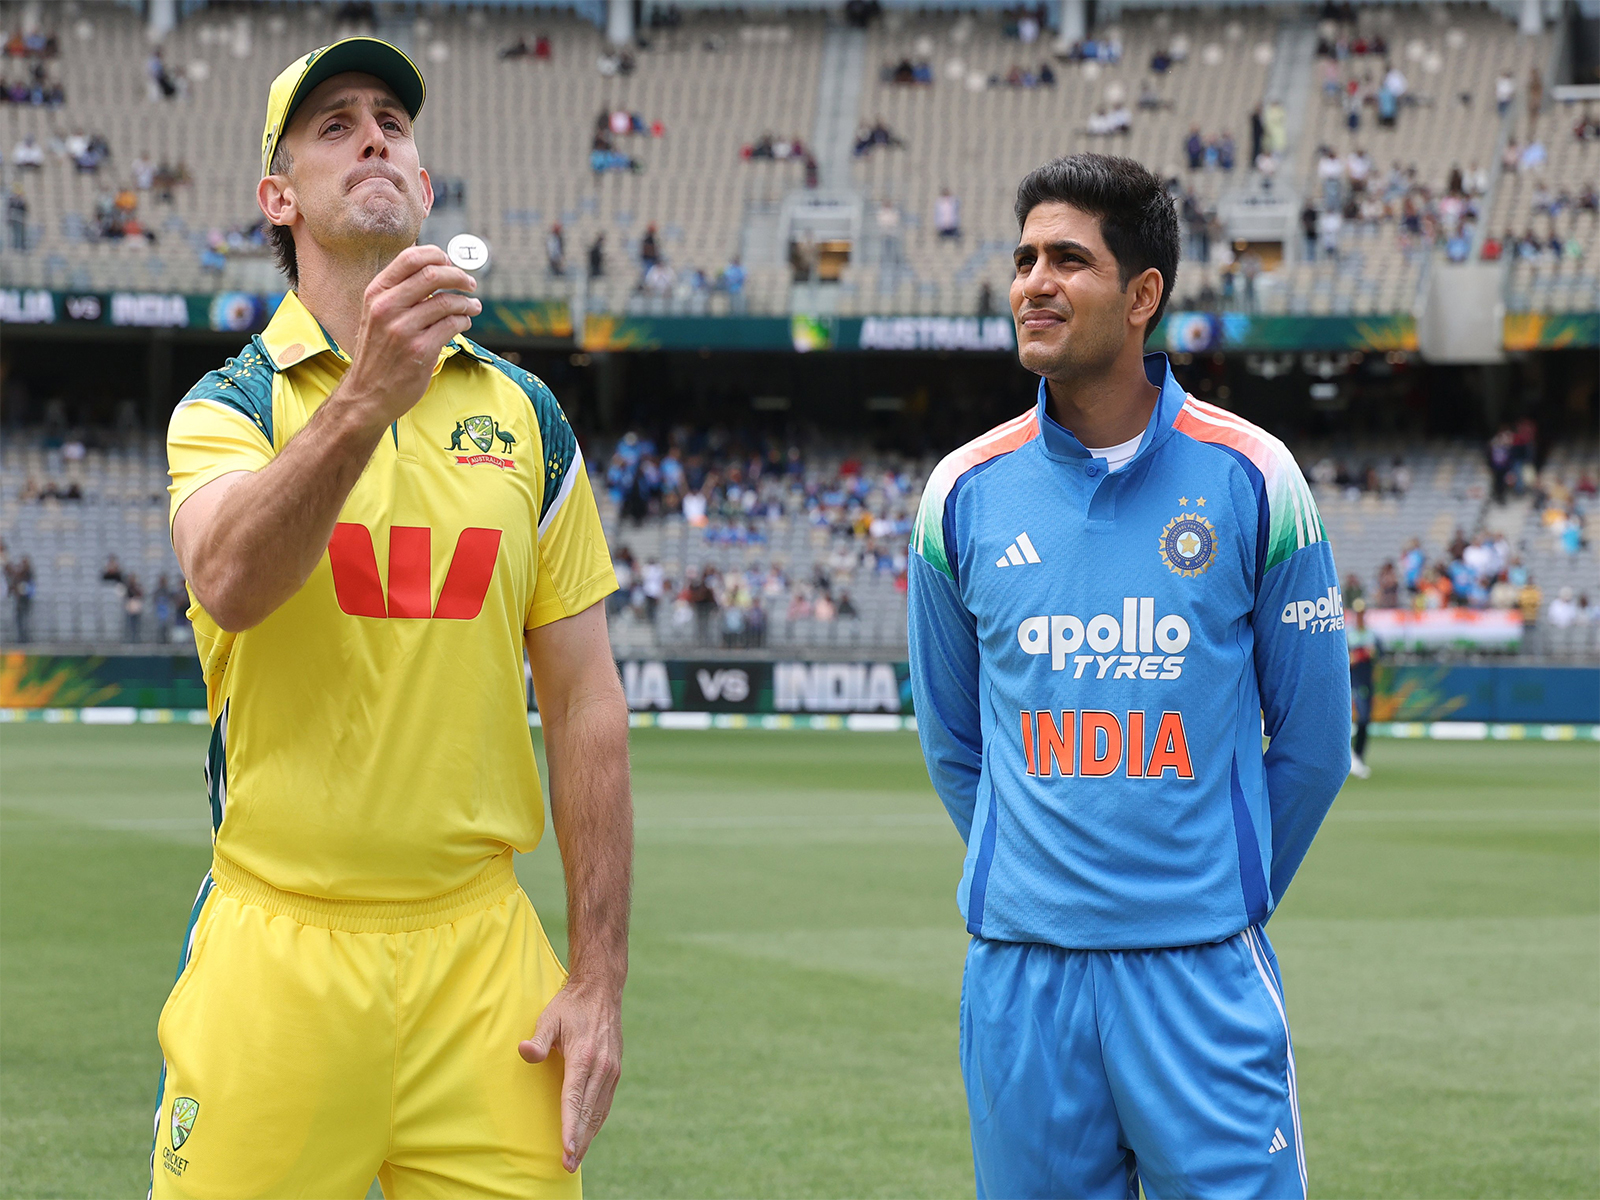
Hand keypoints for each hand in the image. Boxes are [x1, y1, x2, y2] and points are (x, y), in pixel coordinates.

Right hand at [339, 245, 481, 428]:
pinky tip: (464, 323)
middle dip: (459, 276)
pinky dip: (464, 320)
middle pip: (433, 275)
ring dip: (466, 302)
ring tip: (473, 306)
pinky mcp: (421, 350)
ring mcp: (403, 329)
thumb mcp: (376, 315)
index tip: (450, 262)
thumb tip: (435, 268)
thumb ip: (399, 292)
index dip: (437, 255)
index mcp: (376, 293)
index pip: (410, 257)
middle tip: (470, 283)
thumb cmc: (378, 353)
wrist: (368, 394)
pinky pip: (452, 325)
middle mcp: (387, 307)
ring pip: (447, 302)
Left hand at [518, 978, 622, 1173]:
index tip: (566, 1149)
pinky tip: (588, 1133)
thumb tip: (524, 1052)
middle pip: (588, 1111)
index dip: (570, 1126)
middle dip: (579, 1141)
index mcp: (584, 1055)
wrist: (602, 990)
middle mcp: (602, 1066)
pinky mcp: (615, 1070)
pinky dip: (597, 1121)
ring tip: (576, 1157)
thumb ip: (539, 1040)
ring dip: (589, 1136)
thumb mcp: (549, 1017)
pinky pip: (605, 1103)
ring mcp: (611, 1069)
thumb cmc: (570, 1006)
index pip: (574, 1098)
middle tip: (568, 1165)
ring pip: (599, 1111)